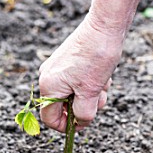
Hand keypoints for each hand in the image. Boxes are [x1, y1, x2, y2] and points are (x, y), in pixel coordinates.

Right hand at [39, 15, 124, 131]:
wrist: (104, 26)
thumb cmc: (96, 57)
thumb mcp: (91, 92)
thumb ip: (83, 114)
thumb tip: (79, 123)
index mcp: (48, 86)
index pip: (50, 118)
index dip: (66, 126)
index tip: (82, 125)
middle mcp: (48, 76)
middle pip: (64, 106)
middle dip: (84, 106)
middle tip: (99, 97)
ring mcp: (56, 68)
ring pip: (73, 94)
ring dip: (91, 94)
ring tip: (103, 83)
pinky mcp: (66, 61)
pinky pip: (77, 81)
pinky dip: (90, 83)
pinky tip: (102, 74)